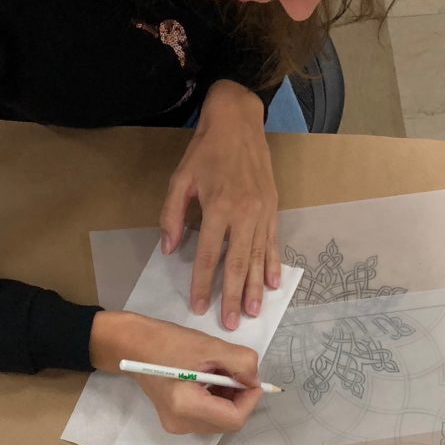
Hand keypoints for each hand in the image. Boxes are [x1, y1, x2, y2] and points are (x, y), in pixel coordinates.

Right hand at [90, 310, 261, 435]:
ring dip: (229, 398)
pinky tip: (210, 380)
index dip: (249, 400)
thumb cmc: (166, 342)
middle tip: (236, 372)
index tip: (251, 378)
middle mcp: (181, 424)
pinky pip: (208, 417)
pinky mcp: (176, 421)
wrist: (132, 345)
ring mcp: (177, 425)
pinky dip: (217, 400)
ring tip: (220, 373)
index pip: (234, 419)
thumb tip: (255, 381)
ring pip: (220, 420)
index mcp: (186, 407)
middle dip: (240, 398)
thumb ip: (241, 363)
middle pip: (228, 422)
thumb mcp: (210, 347)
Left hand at [159, 79, 280, 332]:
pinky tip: (271, 285)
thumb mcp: (181, 178)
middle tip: (229, 323)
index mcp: (218, 206)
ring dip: (254, 288)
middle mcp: (244, 213)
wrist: (238, 121)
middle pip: (237, 264)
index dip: (202, 283)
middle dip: (232, 296)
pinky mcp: (273, 209)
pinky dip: (273, 265)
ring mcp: (262, 213)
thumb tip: (171, 249)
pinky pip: (273, 244)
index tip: (199, 306)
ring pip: (258, 258)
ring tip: (252, 312)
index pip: (208, 255)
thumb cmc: (206, 150)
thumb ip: (173, 215)